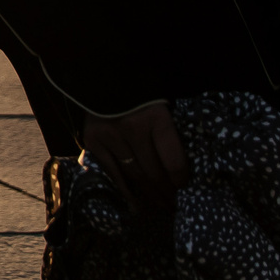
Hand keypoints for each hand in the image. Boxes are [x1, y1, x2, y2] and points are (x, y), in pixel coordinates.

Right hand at [79, 101, 189, 217]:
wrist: (103, 73)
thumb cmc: (140, 92)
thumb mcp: (162, 106)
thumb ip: (169, 133)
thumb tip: (182, 169)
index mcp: (157, 118)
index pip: (175, 162)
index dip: (182, 181)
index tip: (186, 189)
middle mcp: (133, 129)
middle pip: (155, 172)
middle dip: (167, 192)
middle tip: (175, 204)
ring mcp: (111, 136)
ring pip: (135, 175)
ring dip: (150, 194)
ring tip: (161, 205)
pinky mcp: (93, 141)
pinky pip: (112, 173)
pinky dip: (125, 191)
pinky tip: (136, 205)